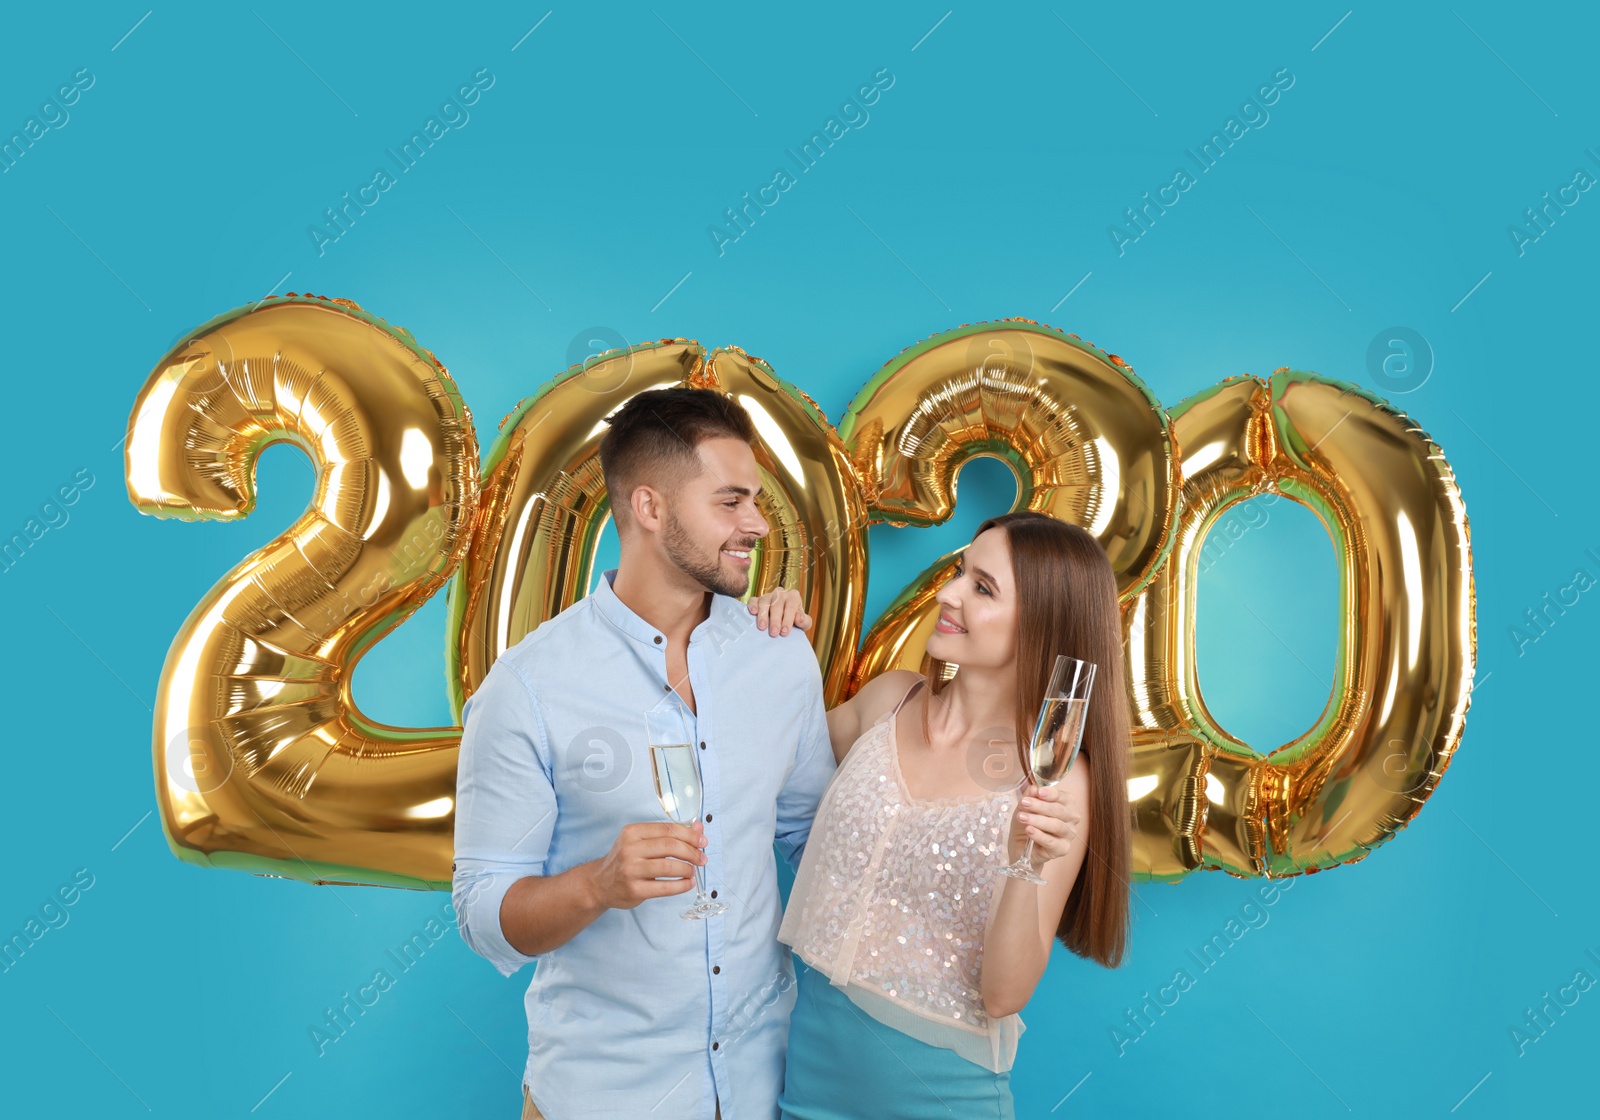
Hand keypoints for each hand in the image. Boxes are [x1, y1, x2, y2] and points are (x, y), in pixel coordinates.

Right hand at [587, 821, 706, 909]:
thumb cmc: (626, 860)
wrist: (600, 883)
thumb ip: (669, 834)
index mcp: (632, 832)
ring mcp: (631, 870)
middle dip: (692, 852)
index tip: (703, 841)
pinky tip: (688, 883)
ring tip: (693, 871)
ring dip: (687, 869)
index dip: (689, 834)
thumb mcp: (642, 841)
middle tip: (702, 858)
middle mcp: (629, 849)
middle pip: (670, 846)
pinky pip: (665, 888)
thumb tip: (698, 827)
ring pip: (669, 867)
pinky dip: (682, 885)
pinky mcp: (635, 890)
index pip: (667, 829)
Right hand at [747, 587, 811, 637]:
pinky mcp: (757, 599)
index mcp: (793, 596)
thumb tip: (799, 618)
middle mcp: (780, 593)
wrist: (783, 623)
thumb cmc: (794, 622)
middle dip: (775, 620)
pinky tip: (753, 612)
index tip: (784, 632)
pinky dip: (752, 605)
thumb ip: (804, 621)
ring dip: (763, 615)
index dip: (788, 619)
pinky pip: (753, 600)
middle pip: (777, 605)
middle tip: (774, 633)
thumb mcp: (804, 623)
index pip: (791, 607)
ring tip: (762, 627)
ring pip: (764, 602)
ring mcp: (768, 596)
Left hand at [1008, 783, 1082, 871]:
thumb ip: (1031, 796)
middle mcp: (1072, 819)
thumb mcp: (1026, 805)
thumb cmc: (1028, 821)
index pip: (1064, 797)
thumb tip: (1033, 788)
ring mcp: (1069, 835)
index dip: (1051, 794)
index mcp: (1067, 804)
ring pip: (1056, 826)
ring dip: (1038, 820)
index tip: (1038, 792)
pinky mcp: (1062, 849)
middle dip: (1040, 806)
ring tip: (1022, 817)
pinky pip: (1052, 842)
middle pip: (1059, 810)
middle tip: (1025, 803)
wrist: (1022, 844)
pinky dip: (1039, 835)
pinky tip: (1029, 830)